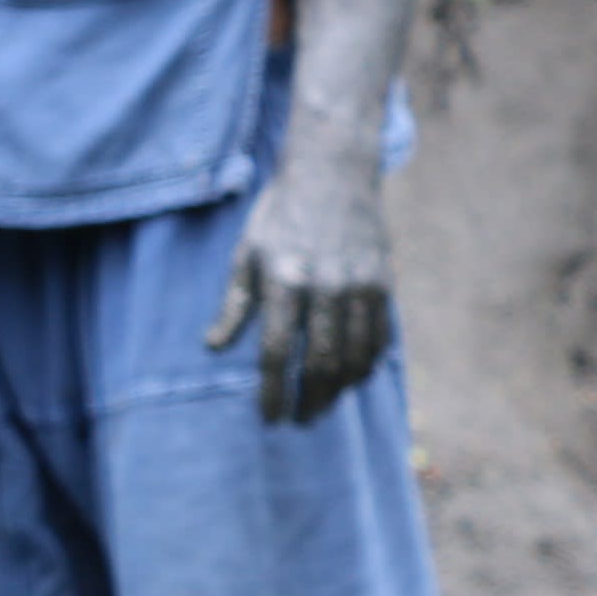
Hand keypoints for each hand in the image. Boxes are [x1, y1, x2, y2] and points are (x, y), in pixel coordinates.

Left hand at [206, 163, 393, 425]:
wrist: (332, 174)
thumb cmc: (279, 217)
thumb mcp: (245, 254)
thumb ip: (234, 305)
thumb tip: (213, 348)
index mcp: (282, 280)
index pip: (275, 352)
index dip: (272, 392)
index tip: (269, 419)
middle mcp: (325, 285)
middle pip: (320, 362)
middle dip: (309, 400)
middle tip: (300, 422)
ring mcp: (359, 285)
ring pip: (354, 356)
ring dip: (339, 391)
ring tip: (322, 408)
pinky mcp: (383, 283)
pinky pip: (379, 338)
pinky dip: (366, 366)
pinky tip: (352, 380)